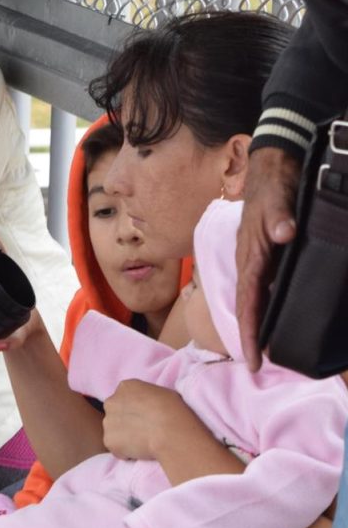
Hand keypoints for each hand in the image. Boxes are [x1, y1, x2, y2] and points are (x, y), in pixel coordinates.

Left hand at [101, 378, 203, 461]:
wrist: (171, 432)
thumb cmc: (174, 411)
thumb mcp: (162, 393)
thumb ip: (147, 396)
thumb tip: (146, 404)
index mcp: (126, 387)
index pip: (124, 397)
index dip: (135, 409)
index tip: (145, 416)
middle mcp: (112, 402)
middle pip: (115, 413)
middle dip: (125, 422)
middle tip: (143, 430)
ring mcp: (108, 422)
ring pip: (114, 431)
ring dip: (125, 437)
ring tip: (144, 441)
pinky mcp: (108, 441)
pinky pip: (116, 448)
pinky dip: (126, 452)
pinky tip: (141, 450)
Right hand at [236, 147, 301, 370]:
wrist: (273, 160)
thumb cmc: (276, 180)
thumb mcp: (279, 194)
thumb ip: (279, 215)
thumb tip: (282, 234)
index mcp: (250, 253)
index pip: (246, 300)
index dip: (248, 331)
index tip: (251, 359)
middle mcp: (249, 259)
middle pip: (245, 305)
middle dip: (248, 336)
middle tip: (254, 366)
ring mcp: (256, 256)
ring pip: (252, 297)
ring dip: (255, 323)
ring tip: (262, 349)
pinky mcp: (265, 252)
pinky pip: (262, 286)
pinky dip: (265, 304)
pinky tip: (275, 313)